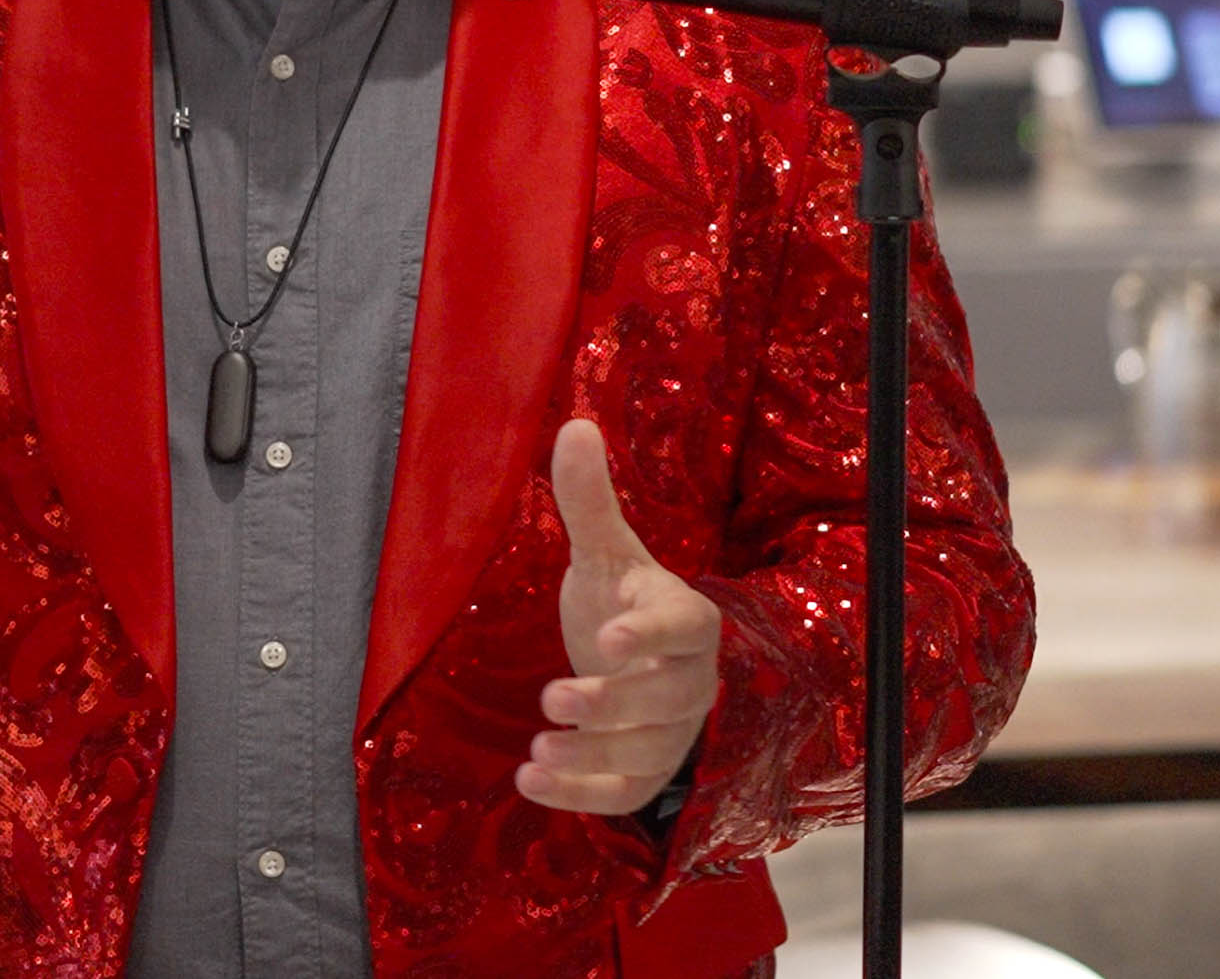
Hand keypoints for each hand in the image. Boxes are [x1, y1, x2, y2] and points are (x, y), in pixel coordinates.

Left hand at [519, 417, 721, 815]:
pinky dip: (581, 795)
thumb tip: (575, 423)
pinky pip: (624, 792)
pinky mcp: (646, 771)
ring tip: (538, 751)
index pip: (683, 628)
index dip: (650, 635)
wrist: (636, 663)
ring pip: (646, 753)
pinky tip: (530, 782)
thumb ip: (588, 500)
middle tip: (553, 696)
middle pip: (667, 700)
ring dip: (592, 756)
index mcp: (684, 619)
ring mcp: (672, 733)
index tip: (608, 637)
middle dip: (612, 703)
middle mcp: (689, 681)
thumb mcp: (604, 553)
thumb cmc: (621, 600)